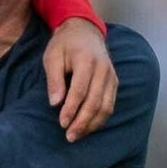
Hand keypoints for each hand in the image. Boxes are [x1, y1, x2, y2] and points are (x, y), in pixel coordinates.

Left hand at [43, 18, 117, 142]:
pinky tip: (89, 127)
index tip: (62, 123)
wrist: (85, 31)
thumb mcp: (52, 56)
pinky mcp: (114, 82)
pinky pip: (110, 104)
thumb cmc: (64, 45)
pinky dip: (101, 118)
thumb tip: (55, 103)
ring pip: (106, 106)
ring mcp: (111, 76)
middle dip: (82, 122)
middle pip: (95, 101)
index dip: (71, 109)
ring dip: (92, 124)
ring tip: (78, 135)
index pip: (80, 90)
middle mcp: (103, 69)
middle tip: (69, 136)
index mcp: (86, 60)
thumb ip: (53, 79)